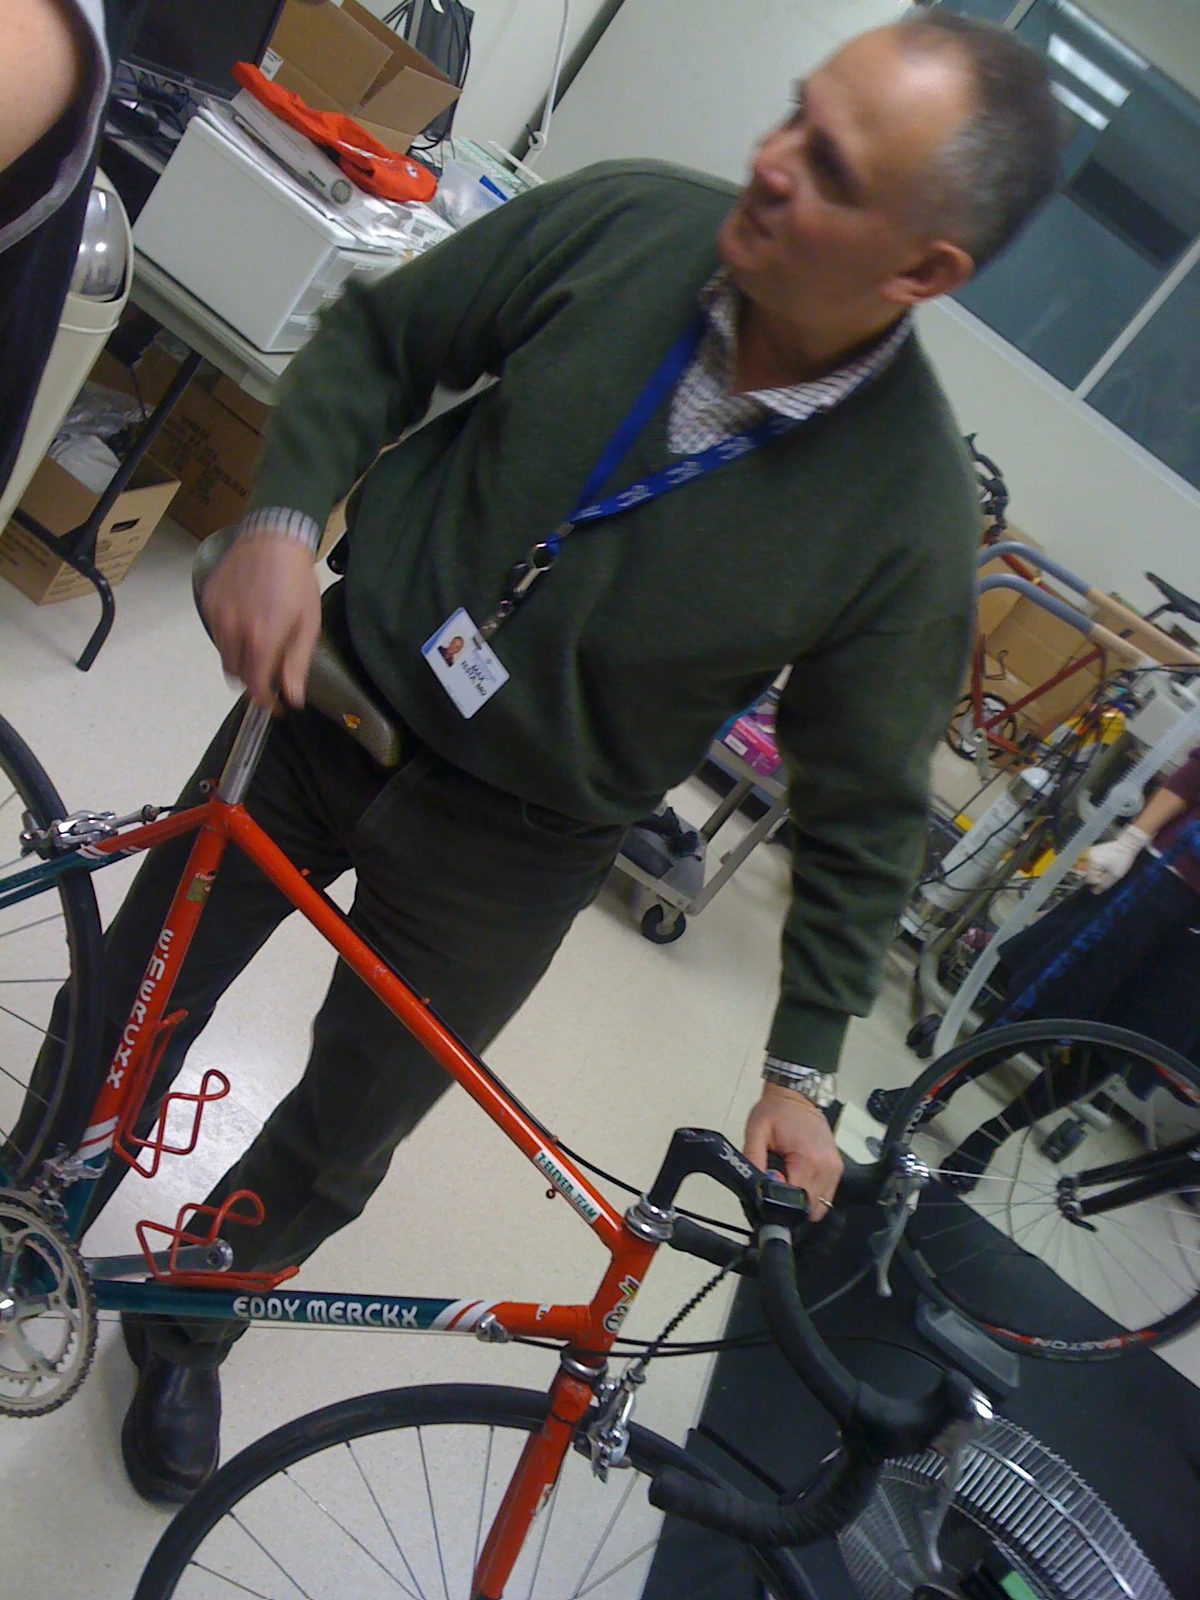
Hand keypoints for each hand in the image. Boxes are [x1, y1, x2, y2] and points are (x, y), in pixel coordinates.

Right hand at [200, 535, 320, 709]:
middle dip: (252, 683)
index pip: (255, 686)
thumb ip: (295, 663)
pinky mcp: (208, 602)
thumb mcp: (307, 623)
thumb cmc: (297, 580)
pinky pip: (216, 633)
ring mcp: (217, 616)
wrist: (273, 537)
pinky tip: (246, 626)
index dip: (265, 701)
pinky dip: (229, 639)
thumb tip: (292, 696)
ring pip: (224, 656)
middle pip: (235, 676)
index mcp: (262, 638)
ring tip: (260, 649)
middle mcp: (234, 630)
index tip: (274, 706)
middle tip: (269, 678)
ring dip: (240, 662)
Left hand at [743, 1082, 843, 1221]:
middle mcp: (827, 1168)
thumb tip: (759, 1188)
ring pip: (819, 1207)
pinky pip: (825, 1196)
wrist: (796, 1095)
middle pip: (810, 1209)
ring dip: (802, 1199)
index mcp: (809, 1160)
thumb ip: (754, 1161)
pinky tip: (799, 1175)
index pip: (797, 1203)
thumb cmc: (776, 1111)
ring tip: (789, 1175)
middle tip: (779, 1179)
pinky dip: (811, 1193)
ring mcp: (835, 1170)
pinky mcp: (837, 1169)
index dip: (779, 1201)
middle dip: (791, 1203)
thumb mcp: (755, 1133)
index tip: (772, 1184)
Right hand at [1085, 825, 1148, 893]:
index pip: (1091, 880)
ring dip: (1098, 871)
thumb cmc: (1123, 860)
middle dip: (1099, 876)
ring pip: (1091, 869)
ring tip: (1109, 867)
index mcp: (1094, 863)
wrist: (1127, 845)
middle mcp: (1089, 857)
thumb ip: (1104, 885)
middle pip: (1089, 874)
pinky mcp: (1093, 851)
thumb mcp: (1116, 875)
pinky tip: (1107, 863)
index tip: (1109, 878)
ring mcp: (1090, 853)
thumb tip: (1095, 892)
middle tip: (1109, 873)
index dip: (1100, 882)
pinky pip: (1092, 863)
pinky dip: (1098, 866)